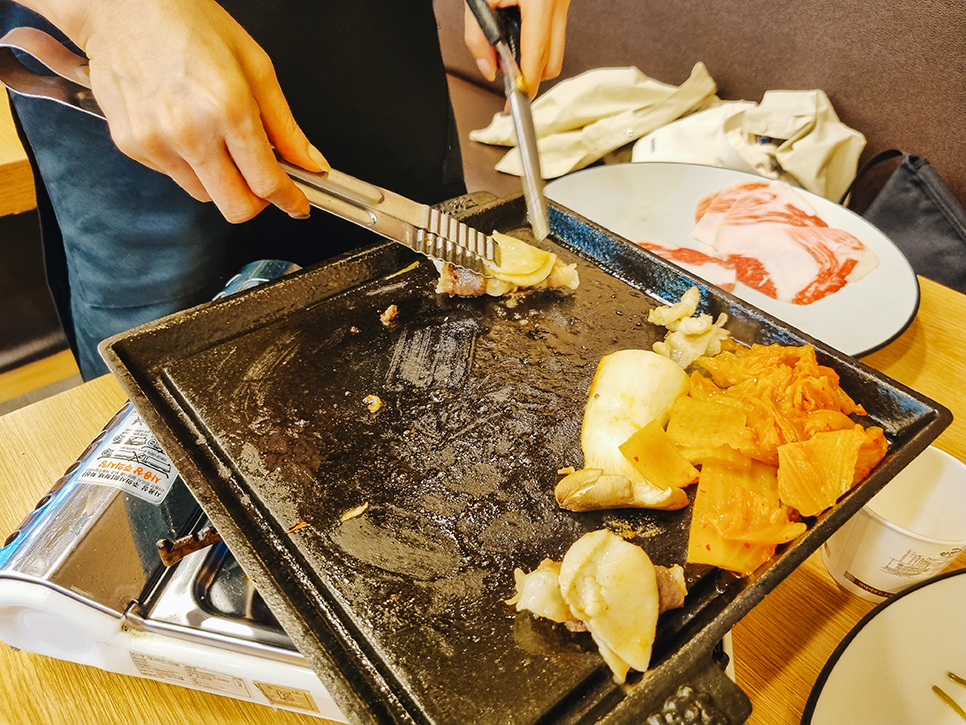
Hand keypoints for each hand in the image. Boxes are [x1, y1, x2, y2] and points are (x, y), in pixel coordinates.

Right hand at [40, 0, 327, 222]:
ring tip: (218, 142)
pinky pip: (172, 176)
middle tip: (260, 179)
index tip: (297, 204)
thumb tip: (310, 164)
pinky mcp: (131, 145)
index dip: (289, 200)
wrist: (121, 5)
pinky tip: (186, 129)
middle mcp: (190, 132)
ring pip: (204, 196)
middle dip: (256, 201)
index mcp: (228, 109)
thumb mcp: (256, 67)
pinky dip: (188, 164)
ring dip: (221, 182)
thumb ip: (286, 126)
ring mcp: (156, 143)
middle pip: (235, 208)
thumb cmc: (188, 24)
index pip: (266, 183)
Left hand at [463, 0, 570, 96]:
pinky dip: (537, 46)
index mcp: (539, 2)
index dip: (526, 84)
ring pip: (556, 53)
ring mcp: (563, 5)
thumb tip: (488, 70)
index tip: (515, 101)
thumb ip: (477, 37)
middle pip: (552, 63)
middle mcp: (557, 4)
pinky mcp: (561, 5)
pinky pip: (554, 37)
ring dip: (534, 62)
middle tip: (510, 79)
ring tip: (511, 55)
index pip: (536, 56)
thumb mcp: (479, 1)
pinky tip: (519, 39)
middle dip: (531, 77)